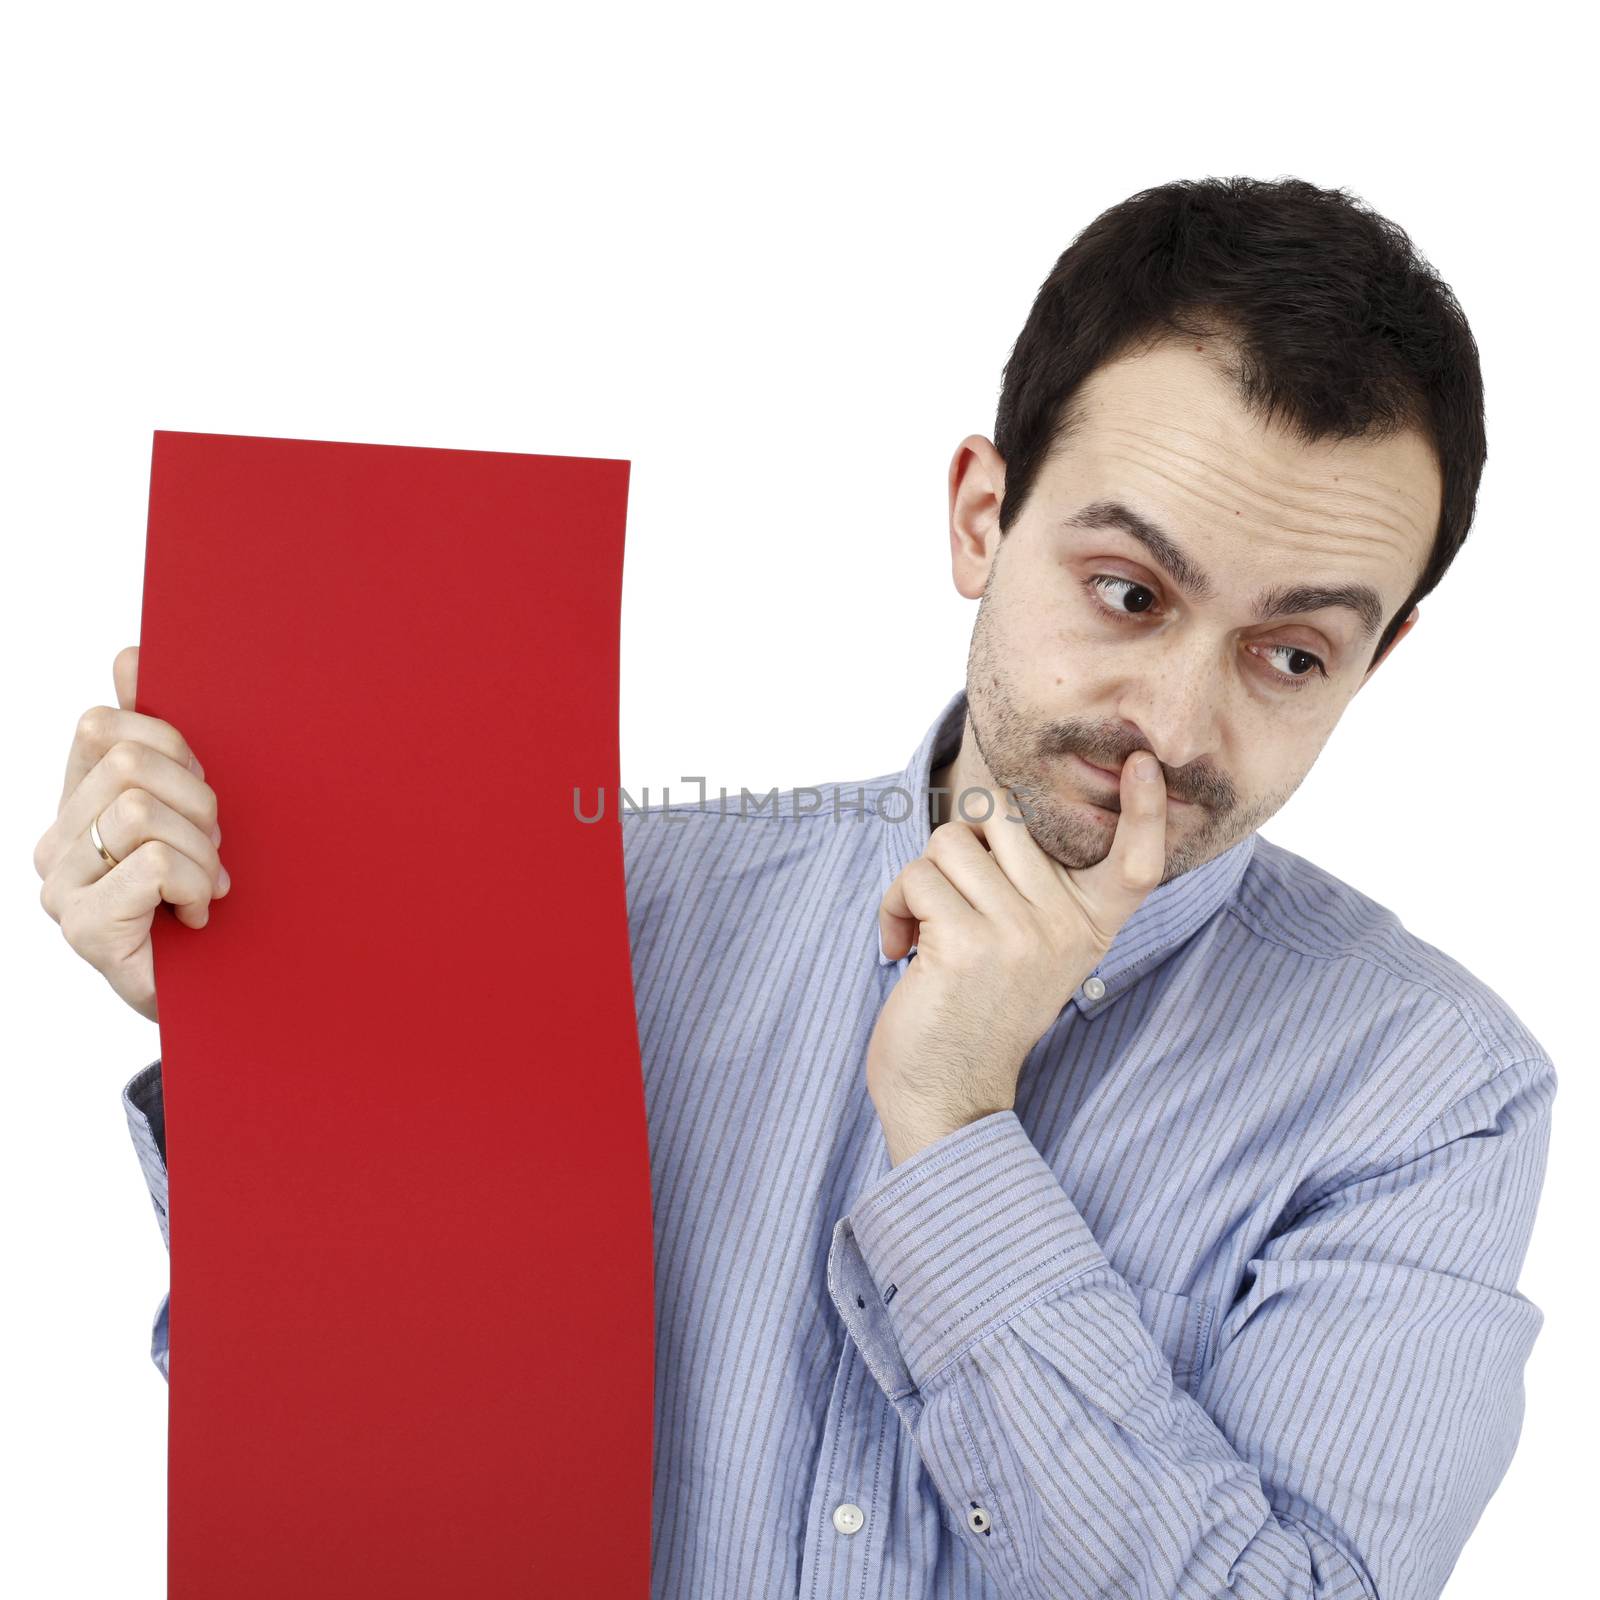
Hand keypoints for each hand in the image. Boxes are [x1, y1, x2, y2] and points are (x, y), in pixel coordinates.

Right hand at [34, 644, 227, 1023]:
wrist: (224, 991)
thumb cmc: (208, 893)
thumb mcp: (196, 806)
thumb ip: (159, 734)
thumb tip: (131, 653)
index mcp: (78, 801)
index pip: (102, 723)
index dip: (172, 744)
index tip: (202, 789)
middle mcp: (56, 839)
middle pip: (128, 761)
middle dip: (197, 800)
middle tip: (212, 848)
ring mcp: (62, 885)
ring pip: (140, 809)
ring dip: (199, 848)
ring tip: (205, 885)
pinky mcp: (82, 926)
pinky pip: (150, 862)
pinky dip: (193, 884)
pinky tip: (194, 914)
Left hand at [866, 754, 1167, 1164]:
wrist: (947, 1097)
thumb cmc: (975, 1013)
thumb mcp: (1030, 953)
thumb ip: (1032, 893)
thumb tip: (990, 813)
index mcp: (1089, 927)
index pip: (1136, 862)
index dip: (1145, 812)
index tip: (1143, 766)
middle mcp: (1066, 926)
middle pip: (1002, 818)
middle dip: (958, 847)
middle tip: (948, 899)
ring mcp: (1020, 933)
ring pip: (950, 842)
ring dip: (918, 883)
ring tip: (922, 932)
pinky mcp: (968, 942)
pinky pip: (917, 877)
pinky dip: (893, 907)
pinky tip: (898, 949)